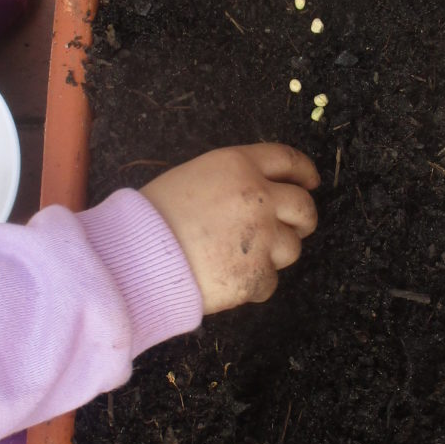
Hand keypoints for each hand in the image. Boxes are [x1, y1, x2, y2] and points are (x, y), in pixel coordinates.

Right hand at [140, 143, 319, 313]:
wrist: (134, 258)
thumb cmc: (152, 216)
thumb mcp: (194, 177)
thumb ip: (233, 181)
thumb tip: (261, 193)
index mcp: (239, 165)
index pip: (288, 160)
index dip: (304, 172)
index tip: (310, 182)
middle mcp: (258, 196)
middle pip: (304, 207)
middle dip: (302, 219)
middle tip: (292, 228)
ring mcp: (261, 237)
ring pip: (291, 248)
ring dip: (273, 253)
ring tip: (240, 256)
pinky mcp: (256, 275)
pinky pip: (269, 281)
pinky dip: (253, 283)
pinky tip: (226, 278)